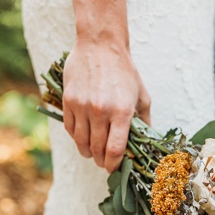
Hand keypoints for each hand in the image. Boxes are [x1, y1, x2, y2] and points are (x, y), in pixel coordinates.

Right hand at [62, 38, 150, 171]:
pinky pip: (69, 127)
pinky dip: (76, 137)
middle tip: (105, 163)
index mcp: (122, 112)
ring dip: (87, 152)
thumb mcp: (142, 96)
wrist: (100, 46)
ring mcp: (82, 106)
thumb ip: (144, 121)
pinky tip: (82, 138)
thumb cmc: (125, 72)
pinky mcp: (68, 100)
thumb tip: (147, 142)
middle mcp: (100, 111)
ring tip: (92, 153)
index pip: (115, 149)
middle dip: (101, 161)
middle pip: (97, 149)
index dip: (114, 165)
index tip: (114, 169)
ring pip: (81, 141)